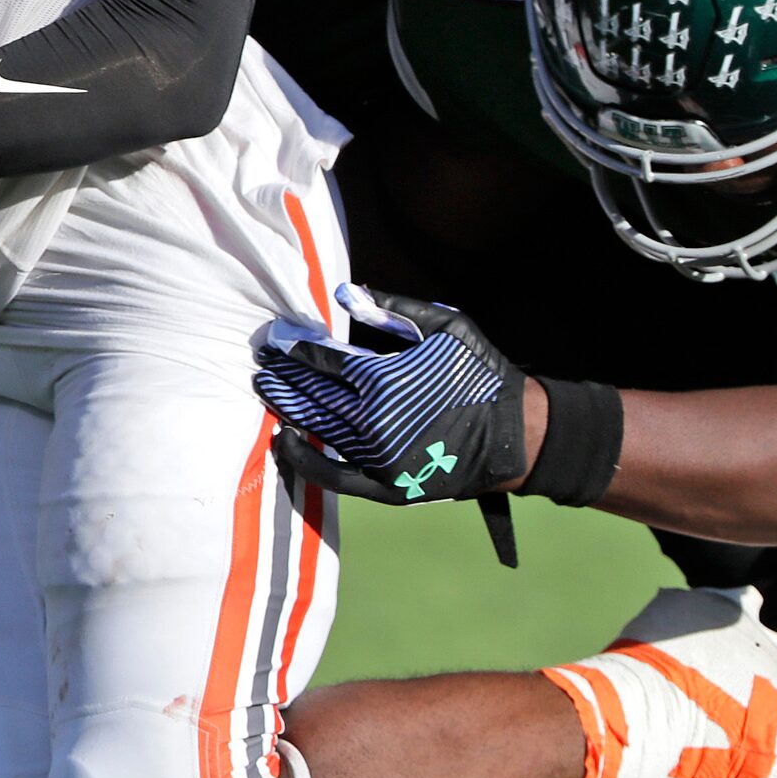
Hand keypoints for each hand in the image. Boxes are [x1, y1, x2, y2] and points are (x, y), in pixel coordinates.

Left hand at [252, 284, 528, 504]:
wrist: (516, 433)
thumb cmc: (481, 373)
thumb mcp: (445, 327)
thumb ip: (392, 310)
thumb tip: (345, 292)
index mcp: (383, 378)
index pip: (322, 360)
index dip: (294, 349)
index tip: (274, 342)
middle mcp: (373, 420)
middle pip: (312, 394)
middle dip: (283, 377)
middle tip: (260, 364)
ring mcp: (377, 456)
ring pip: (318, 429)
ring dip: (288, 409)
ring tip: (265, 392)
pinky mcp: (386, 485)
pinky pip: (333, 474)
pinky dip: (305, 458)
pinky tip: (283, 441)